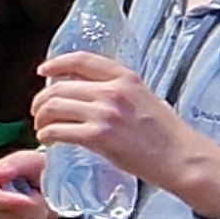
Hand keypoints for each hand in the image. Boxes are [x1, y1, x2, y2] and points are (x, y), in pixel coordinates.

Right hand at [0, 150, 54, 218]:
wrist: (52, 180)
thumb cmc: (38, 167)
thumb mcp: (29, 160)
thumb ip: (12, 165)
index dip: (10, 202)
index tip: (32, 197)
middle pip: (8, 218)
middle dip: (33, 209)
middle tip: (42, 194)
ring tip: (43, 204)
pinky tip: (43, 218)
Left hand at [32, 54, 190, 183]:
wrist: (181, 158)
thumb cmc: (166, 134)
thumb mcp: (144, 98)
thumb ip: (117, 90)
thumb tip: (86, 92)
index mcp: (125, 77)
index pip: (80, 60)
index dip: (56, 63)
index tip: (43, 71)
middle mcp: (113, 91)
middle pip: (60, 87)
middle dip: (42, 100)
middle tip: (38, 111)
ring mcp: (104, 113)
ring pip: (54, 107)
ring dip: (41, 118)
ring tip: (42, 128)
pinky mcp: (98, 137)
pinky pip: (58, 130)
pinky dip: (46, 134)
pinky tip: (48, 140)